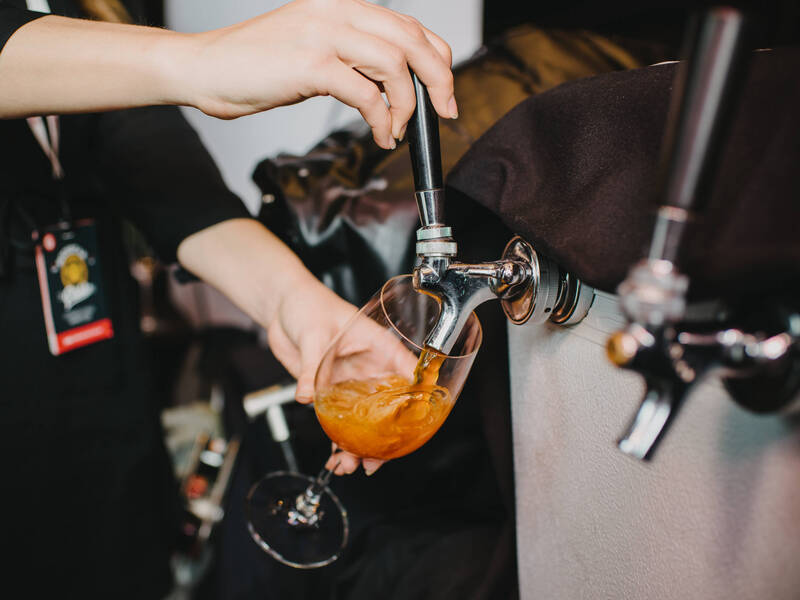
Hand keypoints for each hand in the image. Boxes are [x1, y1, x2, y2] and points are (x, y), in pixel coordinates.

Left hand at [177, 218, 410, 476]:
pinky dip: (337, 440)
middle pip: (387, 410)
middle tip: (372, 462)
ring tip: (346, 466)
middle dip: (383, 440)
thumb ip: (311, 367)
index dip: (416, 404)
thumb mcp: (314, 332)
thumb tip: (306, 395)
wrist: (282, 307)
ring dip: (357, 446)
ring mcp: (350, 382)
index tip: (413, 430)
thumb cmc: (308, 304)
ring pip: (364, 422)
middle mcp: (370, 368)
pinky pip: (339, 421)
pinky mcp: (330, 391)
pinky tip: (334, 457)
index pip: (408, 376)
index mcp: (380, 348)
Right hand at [185, 0, 455, 147]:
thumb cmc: (254, 66)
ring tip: (397, 131)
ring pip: (395, 65)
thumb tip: (392, 89)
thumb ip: (352, 59)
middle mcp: (337, 11)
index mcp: (342, 6)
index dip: (438, 60)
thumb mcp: (313, 51)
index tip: (445, 93)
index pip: (410, 26)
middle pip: (412, 40)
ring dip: (407, 106)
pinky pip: (367, 94)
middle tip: (444, 113)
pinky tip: (381, 135)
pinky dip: (383, 120)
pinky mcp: (311, 64)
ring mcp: (324, 34)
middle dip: (440, 81)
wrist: (204, 67)